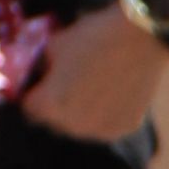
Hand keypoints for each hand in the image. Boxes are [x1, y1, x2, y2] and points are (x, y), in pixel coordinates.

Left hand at [23, 3, 168, 143]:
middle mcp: (74, 126)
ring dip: (79, 112)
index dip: (32, 94)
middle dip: (54, 105)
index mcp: (51, 105)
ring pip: (80, 126)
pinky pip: (105, 124)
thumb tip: (39, 73)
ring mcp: (101, 130)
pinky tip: (112, 91)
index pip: (29, 109)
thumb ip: (41, 65)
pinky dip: (104, 112)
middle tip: (65, 83)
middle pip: (54, 121)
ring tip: (90, 87)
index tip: (39, 83)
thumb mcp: (53, 45)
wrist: (140, 38)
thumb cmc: (92, 37)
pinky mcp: (125, 128)